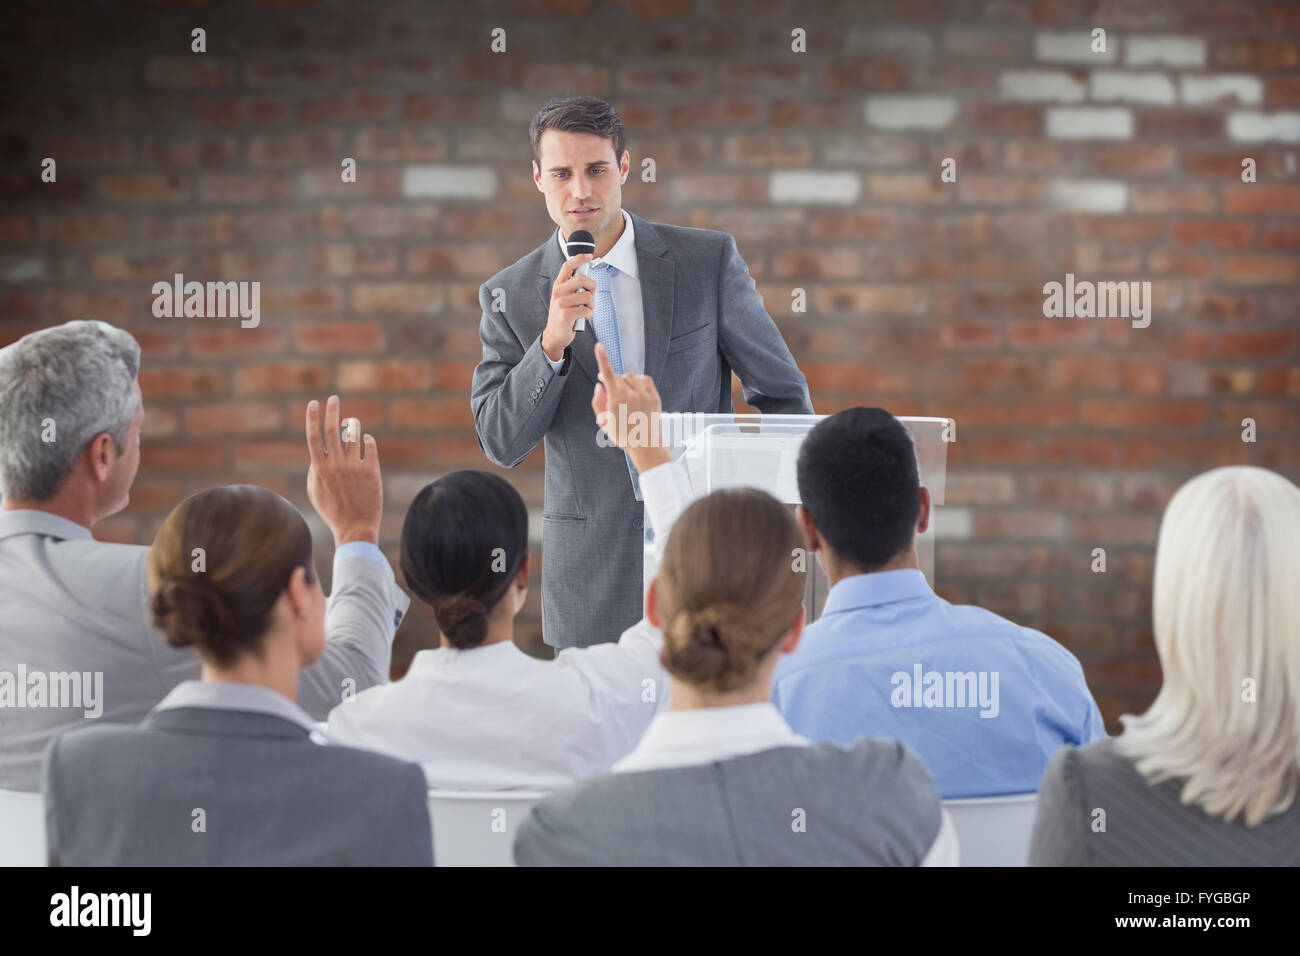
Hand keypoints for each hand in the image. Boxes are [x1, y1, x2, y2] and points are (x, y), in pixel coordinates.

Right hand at [305, 395, 381, 546]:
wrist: (355, 528)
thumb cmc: (333, 511)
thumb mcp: (315, 492)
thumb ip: (314, 471)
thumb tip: (317, 454)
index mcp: (319, 468)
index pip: (313, 436)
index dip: (312, 418)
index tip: (313, 403)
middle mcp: (336, 465)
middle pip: (333, 429)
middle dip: (332, 410)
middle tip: (334, 398)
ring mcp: (354, 467)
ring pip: (353, 435)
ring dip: (352, 425)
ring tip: (352, 422)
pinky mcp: (371, 471)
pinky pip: (369, 446)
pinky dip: (367, 440)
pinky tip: (366, 440)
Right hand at [540, 253, 594, 360]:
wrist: (555, 335)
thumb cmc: (564, 315)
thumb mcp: (565, 298)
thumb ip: (573, 287)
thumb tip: (587, 278)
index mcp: (559, 285)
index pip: (568, 266)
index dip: (579, 258)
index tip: (589, 256)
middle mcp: (558, 292)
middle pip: (581, 279)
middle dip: (592, 287)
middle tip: (590, 295)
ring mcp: (561, 303)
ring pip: (587, 296)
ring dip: (591, 305)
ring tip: (586, 310)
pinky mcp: (566, 315)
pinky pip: (586, 310)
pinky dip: (588, 315)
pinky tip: (583, 318)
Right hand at [591, 342, 669, 473]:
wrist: (646, 445)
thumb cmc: (623, 436)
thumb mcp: (603, 422)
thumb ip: (598, 402)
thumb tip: (600, 386)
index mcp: (617, 400)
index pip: (608, 374)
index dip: (602, 358)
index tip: (599, 346)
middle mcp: (631, 394)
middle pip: (619, 376)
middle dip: (614, 382)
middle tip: (613, 395)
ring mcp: (645, 395)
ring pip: (631, 377)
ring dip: (626, 382)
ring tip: (625, 396)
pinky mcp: (655, 397)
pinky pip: (645, 379)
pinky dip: (639, 381)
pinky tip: (636, 390)